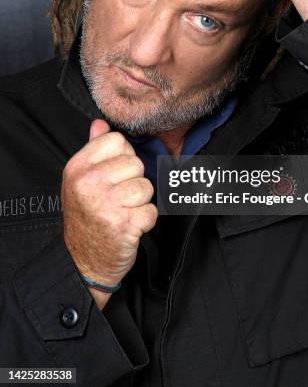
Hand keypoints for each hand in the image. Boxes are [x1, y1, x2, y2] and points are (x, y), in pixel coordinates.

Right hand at [62, 119, 157, 308]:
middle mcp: (89, 184)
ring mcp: (105, 204)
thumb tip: (100, 123)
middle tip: (117, 199)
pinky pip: (152, 210)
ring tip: (122, 212)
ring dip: (140, 202)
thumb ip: (92, 149)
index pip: (116, 140)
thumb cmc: (86, 218)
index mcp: (78, 168)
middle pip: (135, 163)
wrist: (82, 263)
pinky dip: (145, 221)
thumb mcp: (80, 181)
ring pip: (146, 186)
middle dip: (133, 181)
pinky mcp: (124, 225)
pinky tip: (128, 227)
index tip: (114, 175)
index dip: (122, 157)